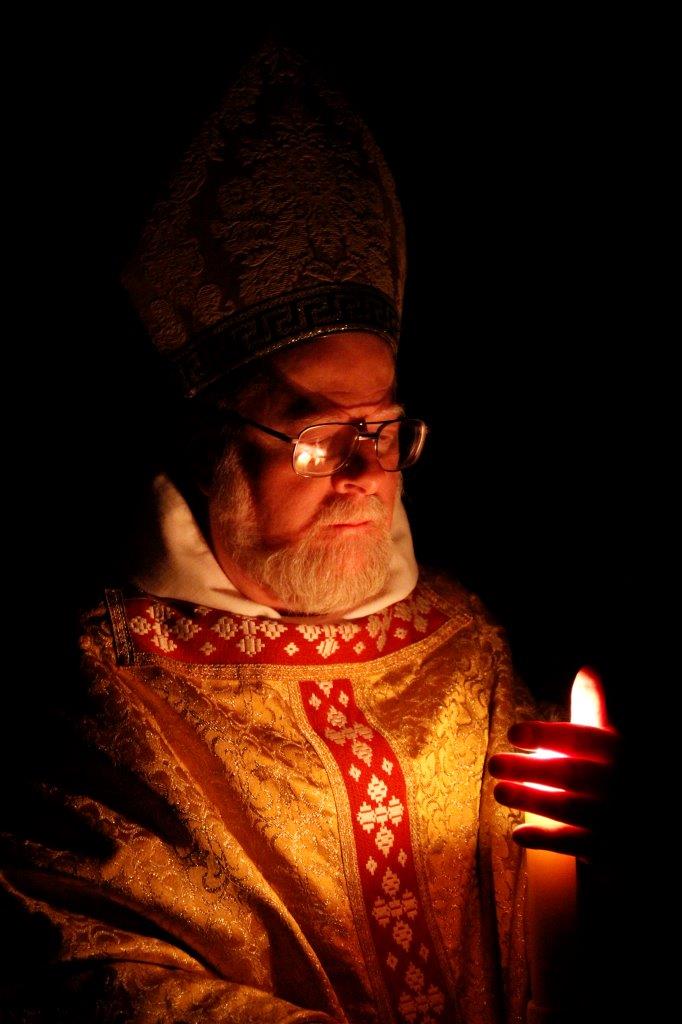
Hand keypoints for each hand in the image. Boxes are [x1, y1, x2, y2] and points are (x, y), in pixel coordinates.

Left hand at [488, 667, 621, 859]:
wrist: (668, 817)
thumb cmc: (633, 768)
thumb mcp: (620, 735)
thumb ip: (598, 706)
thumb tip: (588, 668)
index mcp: (622, 750)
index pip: (581, 739)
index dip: (545, 734)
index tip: (513, 732)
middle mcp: (621, 783)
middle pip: (569, 774)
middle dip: (528, 769)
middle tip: (494, 764)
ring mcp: (617, 817)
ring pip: (568, 809)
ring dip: (530, 801)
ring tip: (499, 792)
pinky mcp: (613, 847)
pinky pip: (576, 845)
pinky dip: (546, 840)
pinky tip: (518, 833)